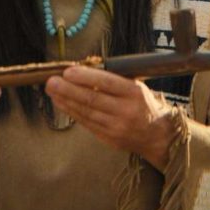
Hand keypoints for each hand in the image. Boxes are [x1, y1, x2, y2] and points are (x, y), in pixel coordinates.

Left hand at [45, 66, 176, 169]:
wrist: (158, 135)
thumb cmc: (145, 105)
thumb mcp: (137, 87)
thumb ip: (115, 81)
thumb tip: (84, 71)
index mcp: (135, 93)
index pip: (107, 83)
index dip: (86, 77)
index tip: (68, 72)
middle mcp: (126, 110)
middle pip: (92, 99)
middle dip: (68, 90)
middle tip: (51, 82)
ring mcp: (117, 127)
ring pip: (86, 112)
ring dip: (66, 101)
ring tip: (52, 91)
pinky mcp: (109, 138)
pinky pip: (87, 123)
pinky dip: (72, 112)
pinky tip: (62, 104)